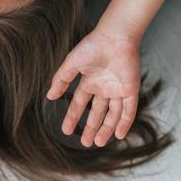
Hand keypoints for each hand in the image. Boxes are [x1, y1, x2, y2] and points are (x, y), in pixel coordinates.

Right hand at [47, 26, 142, 146]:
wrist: (115, 37)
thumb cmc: (93, 46)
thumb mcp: (72, 64)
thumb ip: (61, 80)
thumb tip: (50, 96)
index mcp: (90, 82)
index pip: (79, 104)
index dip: (73, 117)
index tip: (66, 131)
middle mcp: (104, 89)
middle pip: (97, 113)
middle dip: (91, 128)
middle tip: (85, 143)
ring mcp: (118, 90)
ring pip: (113, 115)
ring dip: (106, 129)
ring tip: (99, 143)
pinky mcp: (131, 90)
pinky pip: (128, 110)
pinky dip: (124, 123)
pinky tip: (118, 134)